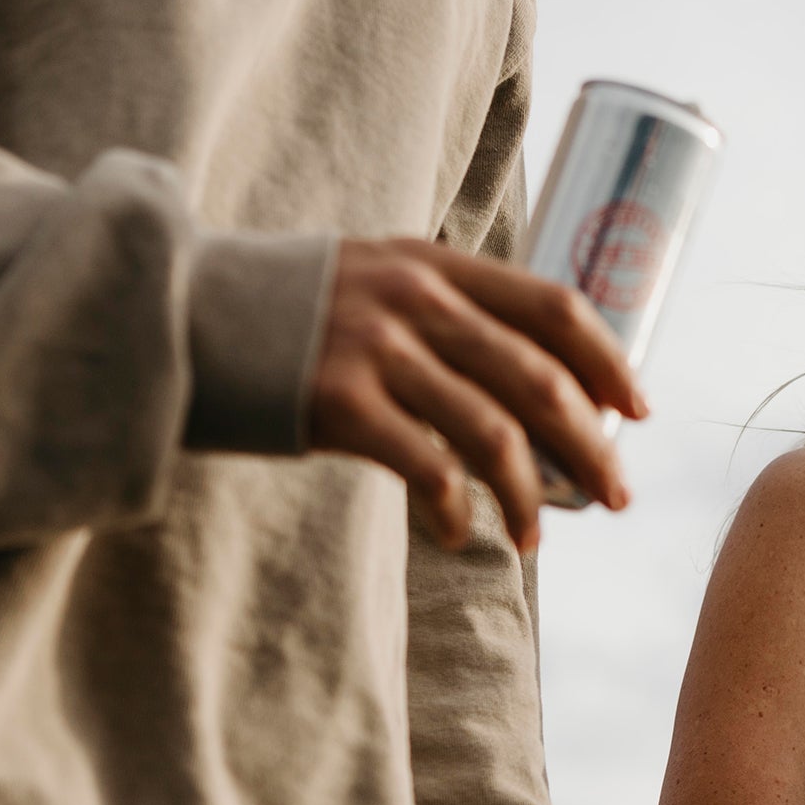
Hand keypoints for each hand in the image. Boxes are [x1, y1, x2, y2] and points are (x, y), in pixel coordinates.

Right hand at [307, 238, 651, 553]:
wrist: (168, 317)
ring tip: (533, 538)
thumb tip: (537, 384)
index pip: (554, 305)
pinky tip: (456, 535)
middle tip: (616, 497)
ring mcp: (375, 349)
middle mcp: (414, 299)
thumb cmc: (285, 317)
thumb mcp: (374, 283)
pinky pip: (428, 468)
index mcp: (435, 265)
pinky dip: (454, 511)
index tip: (636, 413)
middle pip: (539, 378)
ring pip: (494, 433)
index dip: (607, 361)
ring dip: (527, 496)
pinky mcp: (336, 402)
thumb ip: (447, 312)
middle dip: (591, 446)